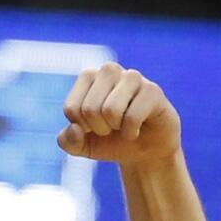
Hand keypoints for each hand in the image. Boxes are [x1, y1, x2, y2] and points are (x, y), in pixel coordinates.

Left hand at [58, 63, 180, 166]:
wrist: (145, 149)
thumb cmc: (111, 141)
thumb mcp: (82, 146)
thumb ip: (67, 141)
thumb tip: (75, 129)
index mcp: (88, 77)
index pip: (71, 108)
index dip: (82, 128)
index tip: (94, 126)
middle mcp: (109, 70)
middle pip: (89, 109)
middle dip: (99, 128)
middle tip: (112, 127)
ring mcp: (132, 77)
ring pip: (110, 110)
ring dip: (115, 128)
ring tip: (123, 124)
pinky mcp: (152, 90)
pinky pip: (132, 117)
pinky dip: (131, 132)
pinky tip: (137, 129)